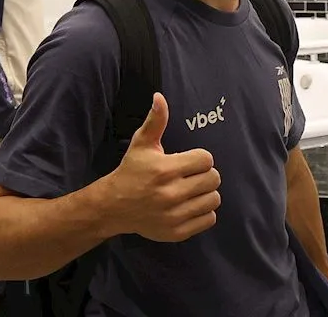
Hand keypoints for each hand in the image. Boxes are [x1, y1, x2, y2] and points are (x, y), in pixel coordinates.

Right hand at [105, 93, 220, 241]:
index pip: (206, 159)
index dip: (199, 158)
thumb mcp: (142, 144)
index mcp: (165, 170)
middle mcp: (171, 194)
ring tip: (192, 190)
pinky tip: (190, 205)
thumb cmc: (131, 172)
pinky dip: (203, 212)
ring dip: (206, 193)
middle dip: (205, 174)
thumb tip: (160, 97)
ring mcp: (175, 215)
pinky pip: (209, 219)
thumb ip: (155, 121)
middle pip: (213, 179)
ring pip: (214, 199)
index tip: (188, 162)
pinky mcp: (177, 232)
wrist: (113, 207)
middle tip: (191, 176)